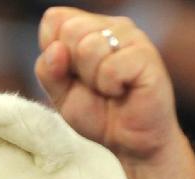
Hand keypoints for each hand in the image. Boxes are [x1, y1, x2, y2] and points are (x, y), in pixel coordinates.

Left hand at [36, 7, 182, 166]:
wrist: (129, 143)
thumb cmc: (98, 115)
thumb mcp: (61, 95)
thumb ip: (48, 70)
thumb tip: (56, 48)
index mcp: (89, 29)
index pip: (54, 20)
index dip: (54, 53)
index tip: (71, 75)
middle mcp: (112, 26)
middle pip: (70, 30)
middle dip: (72, 68)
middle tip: (93, 86)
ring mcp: (132, 38)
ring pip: (88, 48)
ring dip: (92, 80)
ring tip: (109, 90)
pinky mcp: (146, 56)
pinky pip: (110, 67)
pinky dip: (109, 87)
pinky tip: (122, 91)